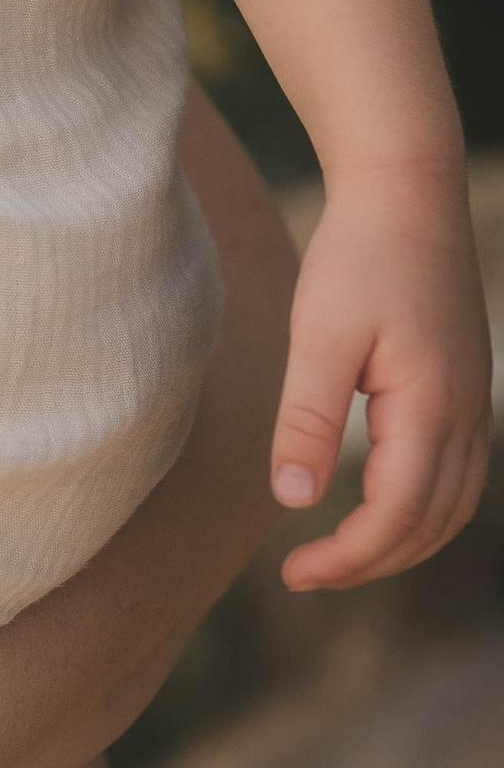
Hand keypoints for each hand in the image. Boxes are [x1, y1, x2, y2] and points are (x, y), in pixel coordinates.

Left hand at [271, 166, 490, 589]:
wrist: (407, 189)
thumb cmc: (358, 254)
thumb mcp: (320, 334)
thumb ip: (308, 420)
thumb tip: (294, 501)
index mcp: (432, 408)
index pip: (396, 517)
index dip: (347, 558)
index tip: (292, 575)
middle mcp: (467, 415)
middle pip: (431, 525)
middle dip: (371, 563)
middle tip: (304, 577)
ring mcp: (474, 403)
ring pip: (452, 505)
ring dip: (400, 542)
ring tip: (337, 555)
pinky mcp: (466, 388)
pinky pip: (457, 474)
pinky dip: (422, 509)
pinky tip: (375, 505)